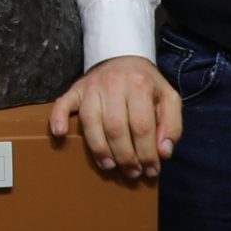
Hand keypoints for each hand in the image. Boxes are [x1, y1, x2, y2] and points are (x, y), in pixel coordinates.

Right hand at [48, 55, 181, 179]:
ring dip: (99, 149)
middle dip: (125, 157)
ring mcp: (92, 86)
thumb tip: (164, 152)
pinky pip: (63, 103)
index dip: (147, 153)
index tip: (151, 171)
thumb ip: (172, 125)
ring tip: (109, 166)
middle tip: (132, 173)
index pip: (142, 127)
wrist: (123, 56)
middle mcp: (114, 83)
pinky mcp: (76, 89)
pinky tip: (60, 134)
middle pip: (116, 128)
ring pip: (91, 122)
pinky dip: (58, 118)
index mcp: (139, 85)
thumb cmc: (146, 84)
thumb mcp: (168, 98)